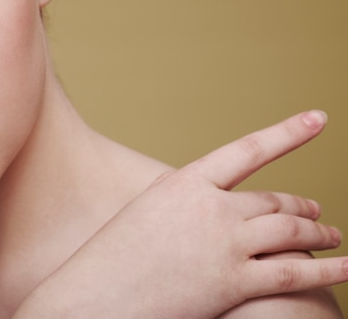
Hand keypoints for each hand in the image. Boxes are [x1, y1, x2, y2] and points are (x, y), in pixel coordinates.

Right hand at [14, 111, 346, 317]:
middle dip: (302, 206)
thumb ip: (182, 204)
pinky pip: (295, 271)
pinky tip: (347, 264)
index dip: (288, 133)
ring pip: (290, 231)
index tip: (317, 119)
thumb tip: (209, 204)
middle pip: (274, 200)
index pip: (247, 149)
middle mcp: (212, 207)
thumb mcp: (143, 213)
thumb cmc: (109, 258)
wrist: (92, 296)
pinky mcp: (235, 282)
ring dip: (318, 232)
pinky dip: (328, 268)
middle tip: (317, 210)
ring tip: (333, 235)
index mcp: (185, 182)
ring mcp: (226, 243)